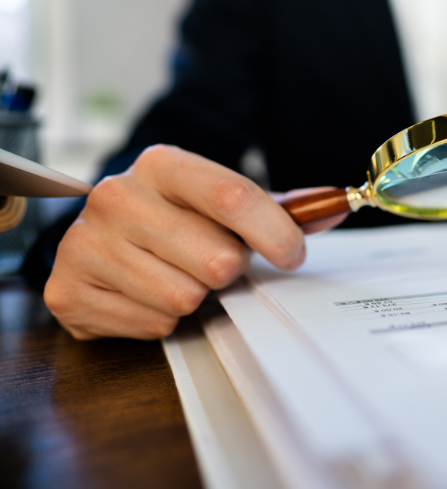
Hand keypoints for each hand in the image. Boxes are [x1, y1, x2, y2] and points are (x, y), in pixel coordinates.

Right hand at [44, 145, 346, 339]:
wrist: (103, 237)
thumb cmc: (178, 219)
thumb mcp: (224, 202)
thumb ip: (283, 205)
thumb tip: (337, 205)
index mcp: (161, 165)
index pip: (233, 196)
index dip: (275, 233)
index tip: (293, 254)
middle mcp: (116, 197)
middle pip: (217, 259)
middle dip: (227, 270)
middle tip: (211, 261)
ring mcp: (85, 244)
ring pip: (185, 297)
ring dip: (194, 297)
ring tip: (176, 275)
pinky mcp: (68, 291)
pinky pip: (153, 324)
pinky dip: (162, 319)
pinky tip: (147, 294)